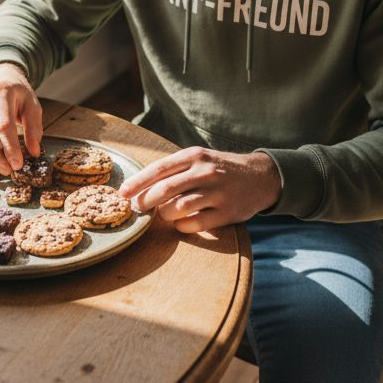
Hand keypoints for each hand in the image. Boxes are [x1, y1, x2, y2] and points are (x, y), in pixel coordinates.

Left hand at [118, 147, 280, 233]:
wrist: (260, 177)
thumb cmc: (220, 169)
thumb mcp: (199, 159)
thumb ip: (174, 169)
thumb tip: (139, 186)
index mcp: (194, 156)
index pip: (158, 169)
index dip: (137, 183)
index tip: (122, 193)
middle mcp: (205, 172)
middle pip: (165, 190)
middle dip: (145, 202)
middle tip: (138, 209)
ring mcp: (217, 193)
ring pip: (178, 208)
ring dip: (165, 215)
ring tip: (165, 214)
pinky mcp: (226, 213)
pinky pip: (194, 224)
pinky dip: (182, 226)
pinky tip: (182, 223)